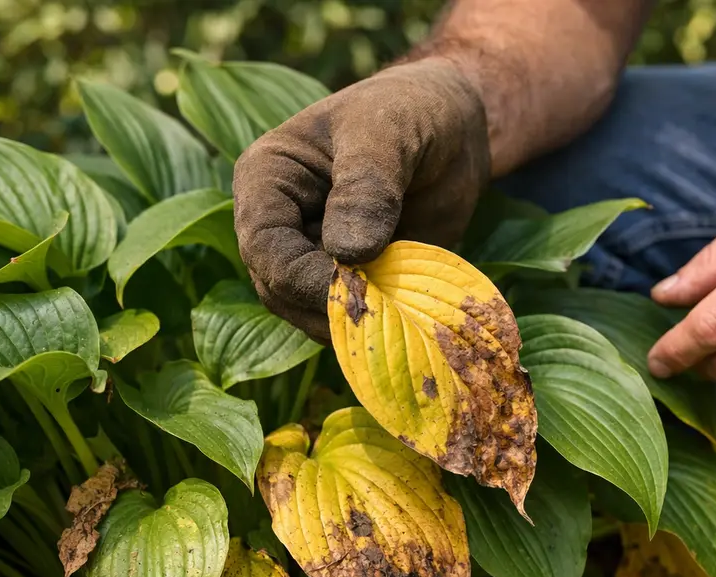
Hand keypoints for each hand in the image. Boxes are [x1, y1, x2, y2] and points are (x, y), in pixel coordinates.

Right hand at [233, 58, 490, 340]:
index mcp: (268, 180)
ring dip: (355, 322)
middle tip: (388, 312)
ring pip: (311, 314)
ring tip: (404, 311)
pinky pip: (351, 318)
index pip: (262, 246)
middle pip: (280, 291)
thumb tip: (348, 251)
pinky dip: (379, 324)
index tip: (356, 285)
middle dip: (330, 306)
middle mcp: (279, 225)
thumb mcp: (389, 132)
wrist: (453, 130)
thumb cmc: (411, 112)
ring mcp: (312, 258)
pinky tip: (412, 314)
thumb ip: (367, 186)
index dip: (302, 277)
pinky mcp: (351, 281)